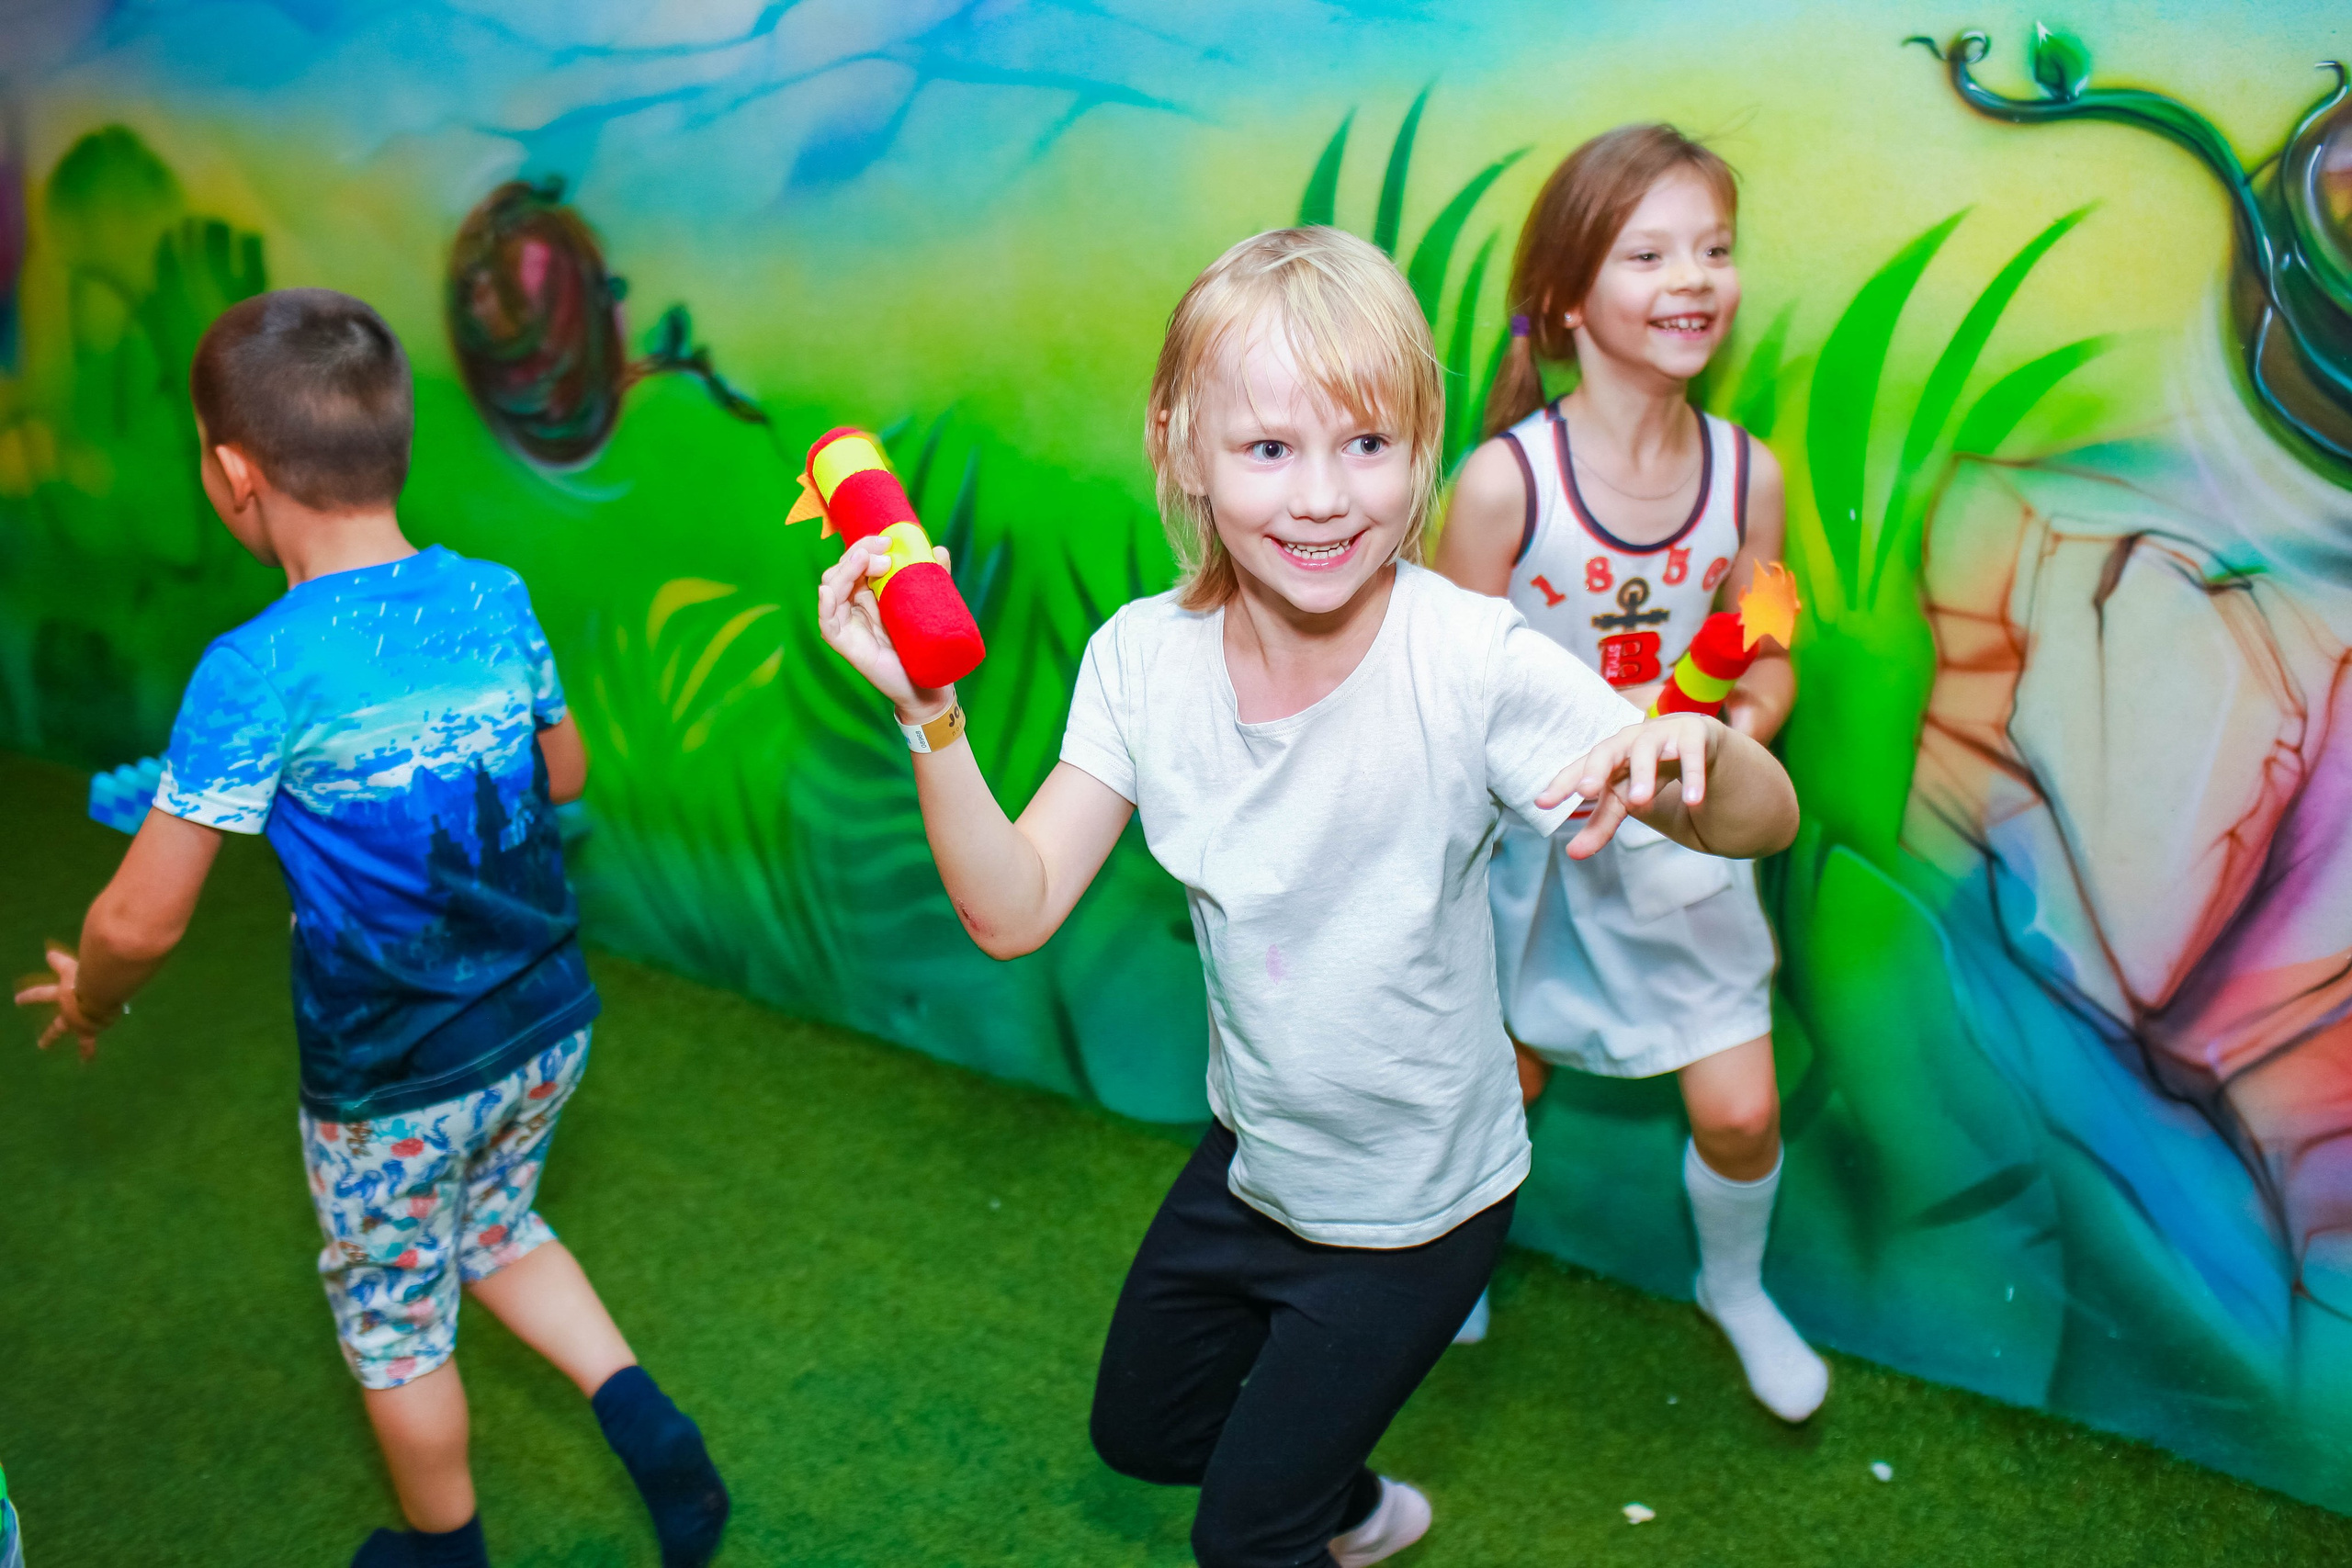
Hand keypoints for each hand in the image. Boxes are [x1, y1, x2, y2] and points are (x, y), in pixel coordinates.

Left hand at [14, 945, 107, 1058]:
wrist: (102, 993)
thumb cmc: (87, 978)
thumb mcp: (71, 968)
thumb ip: (60, 962)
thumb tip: (48, 954)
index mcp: (63, 997)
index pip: (41, 994)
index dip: (29, 996)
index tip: (17, 1001)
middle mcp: (70, 1014)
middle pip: (57, 1028)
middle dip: (50, 1037)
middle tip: (42, 1046)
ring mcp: (84, 1024)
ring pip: (84, 1041)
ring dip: (85, 1050)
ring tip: (86, 1060)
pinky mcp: (98, 1028)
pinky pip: (100, 1038)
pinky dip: (99, 1045)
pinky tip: (103, 1048)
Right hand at [814, 541, 957, 721]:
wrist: (928, 683)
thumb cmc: (923, 645)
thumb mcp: (927, 605)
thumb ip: (932, 578)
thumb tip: (940, 550)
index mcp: (868, 593)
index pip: (856, 561)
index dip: (866, 545)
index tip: (888, 539)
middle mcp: (854, 605)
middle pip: (842, 569)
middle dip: (859, 552)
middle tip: (885, 549)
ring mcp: (847, 623)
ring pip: (832, 587)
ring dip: (847, 569)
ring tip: (870, 561)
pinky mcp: (844, 643)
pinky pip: (827, 621)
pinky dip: (825, 604)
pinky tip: (829, 591)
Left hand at [1538, 712, 1718, 858]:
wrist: (1693, 739)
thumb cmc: (1645, 770)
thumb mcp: (1622, 799)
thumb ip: (1600, 825)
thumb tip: (1572, 854)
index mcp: (1606, 756)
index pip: (1579, 769)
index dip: (1561, 784)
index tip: (1541, 803)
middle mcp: (1628, 741)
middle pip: (1606, 749)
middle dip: (1595, 768)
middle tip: (1587, 791)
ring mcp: (1660, 734)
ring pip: (1646, 749)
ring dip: (1643, 773)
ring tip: (1641, 801)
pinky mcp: (1693, 735)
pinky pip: (1691, 754)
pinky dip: (1692, 776)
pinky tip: (1693, 800)